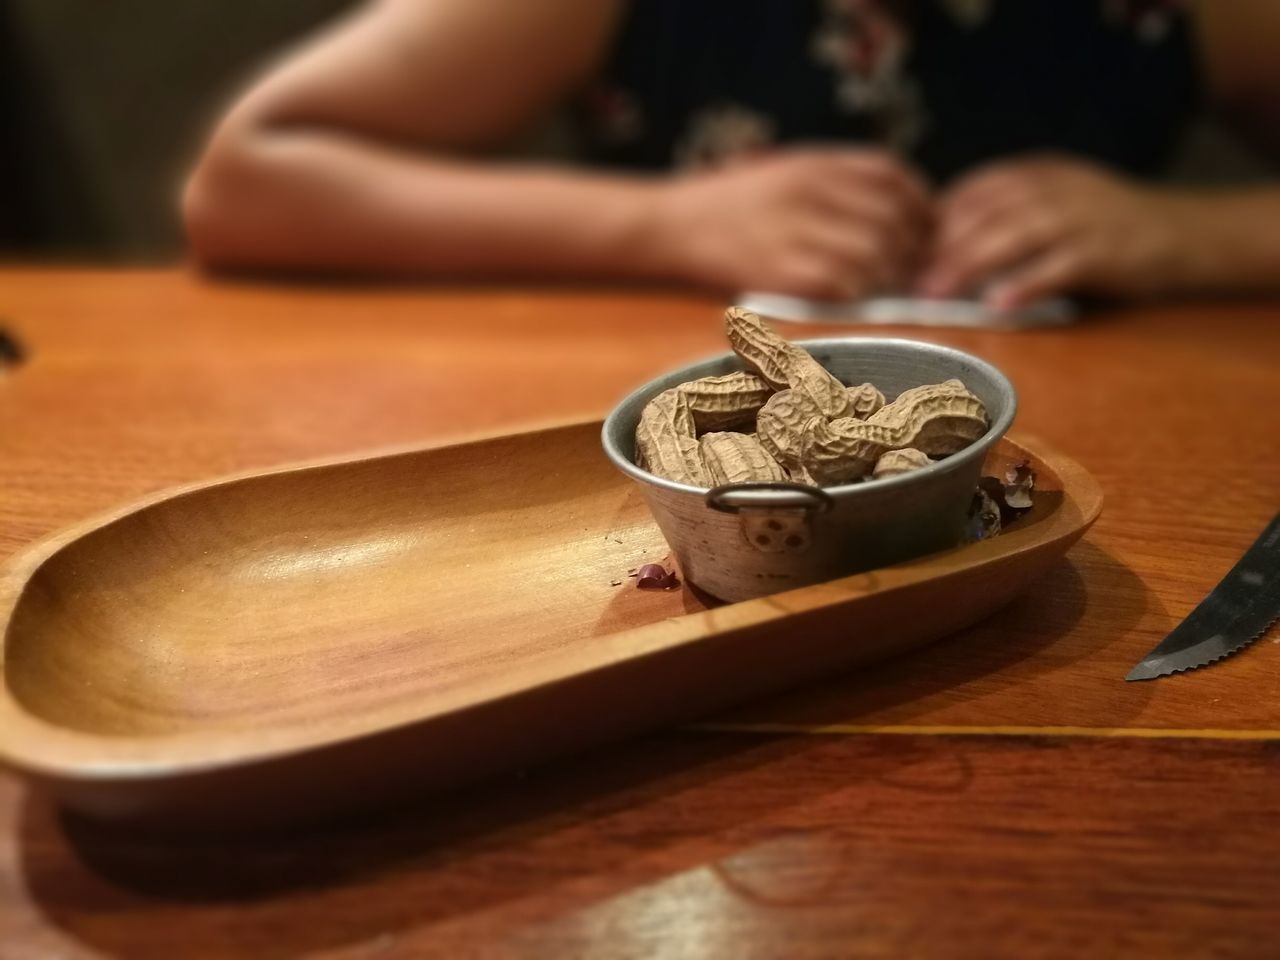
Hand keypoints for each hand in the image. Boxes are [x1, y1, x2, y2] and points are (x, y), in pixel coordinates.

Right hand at [655, 149, 930, 299]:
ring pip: (876, 253)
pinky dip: (860, 294)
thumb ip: (833, 183)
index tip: (925, 226)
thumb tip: (894, 209)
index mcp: (814, 163)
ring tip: (885, 288)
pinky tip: (853, 299)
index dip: (920, 202)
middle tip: (912, 268)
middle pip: (893, 218)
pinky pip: (846, 284)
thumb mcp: (782, 171)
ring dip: (890, 275)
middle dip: (912, 247)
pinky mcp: (784, 271)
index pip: (892, 175)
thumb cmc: (725, 206)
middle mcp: (811, 191)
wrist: (667, 227)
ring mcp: (799, 231)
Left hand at [919, 156, 1185, 309]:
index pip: (969, 192)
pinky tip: (997, 304)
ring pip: (1014, 235)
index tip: (902, 252)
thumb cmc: (1101, 226)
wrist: (1181, 232)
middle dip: (939, 248)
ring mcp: (1080, 218)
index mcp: (1034, 174)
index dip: (932, 222)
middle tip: (906, 280)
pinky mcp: (1105, 251)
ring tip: (936, 292)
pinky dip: (1025, 283)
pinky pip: (1058, 266)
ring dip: (969, 264)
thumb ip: (999, 217)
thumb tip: (934, 248)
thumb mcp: (1049, 205)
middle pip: (983, 213)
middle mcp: (1053, 189)